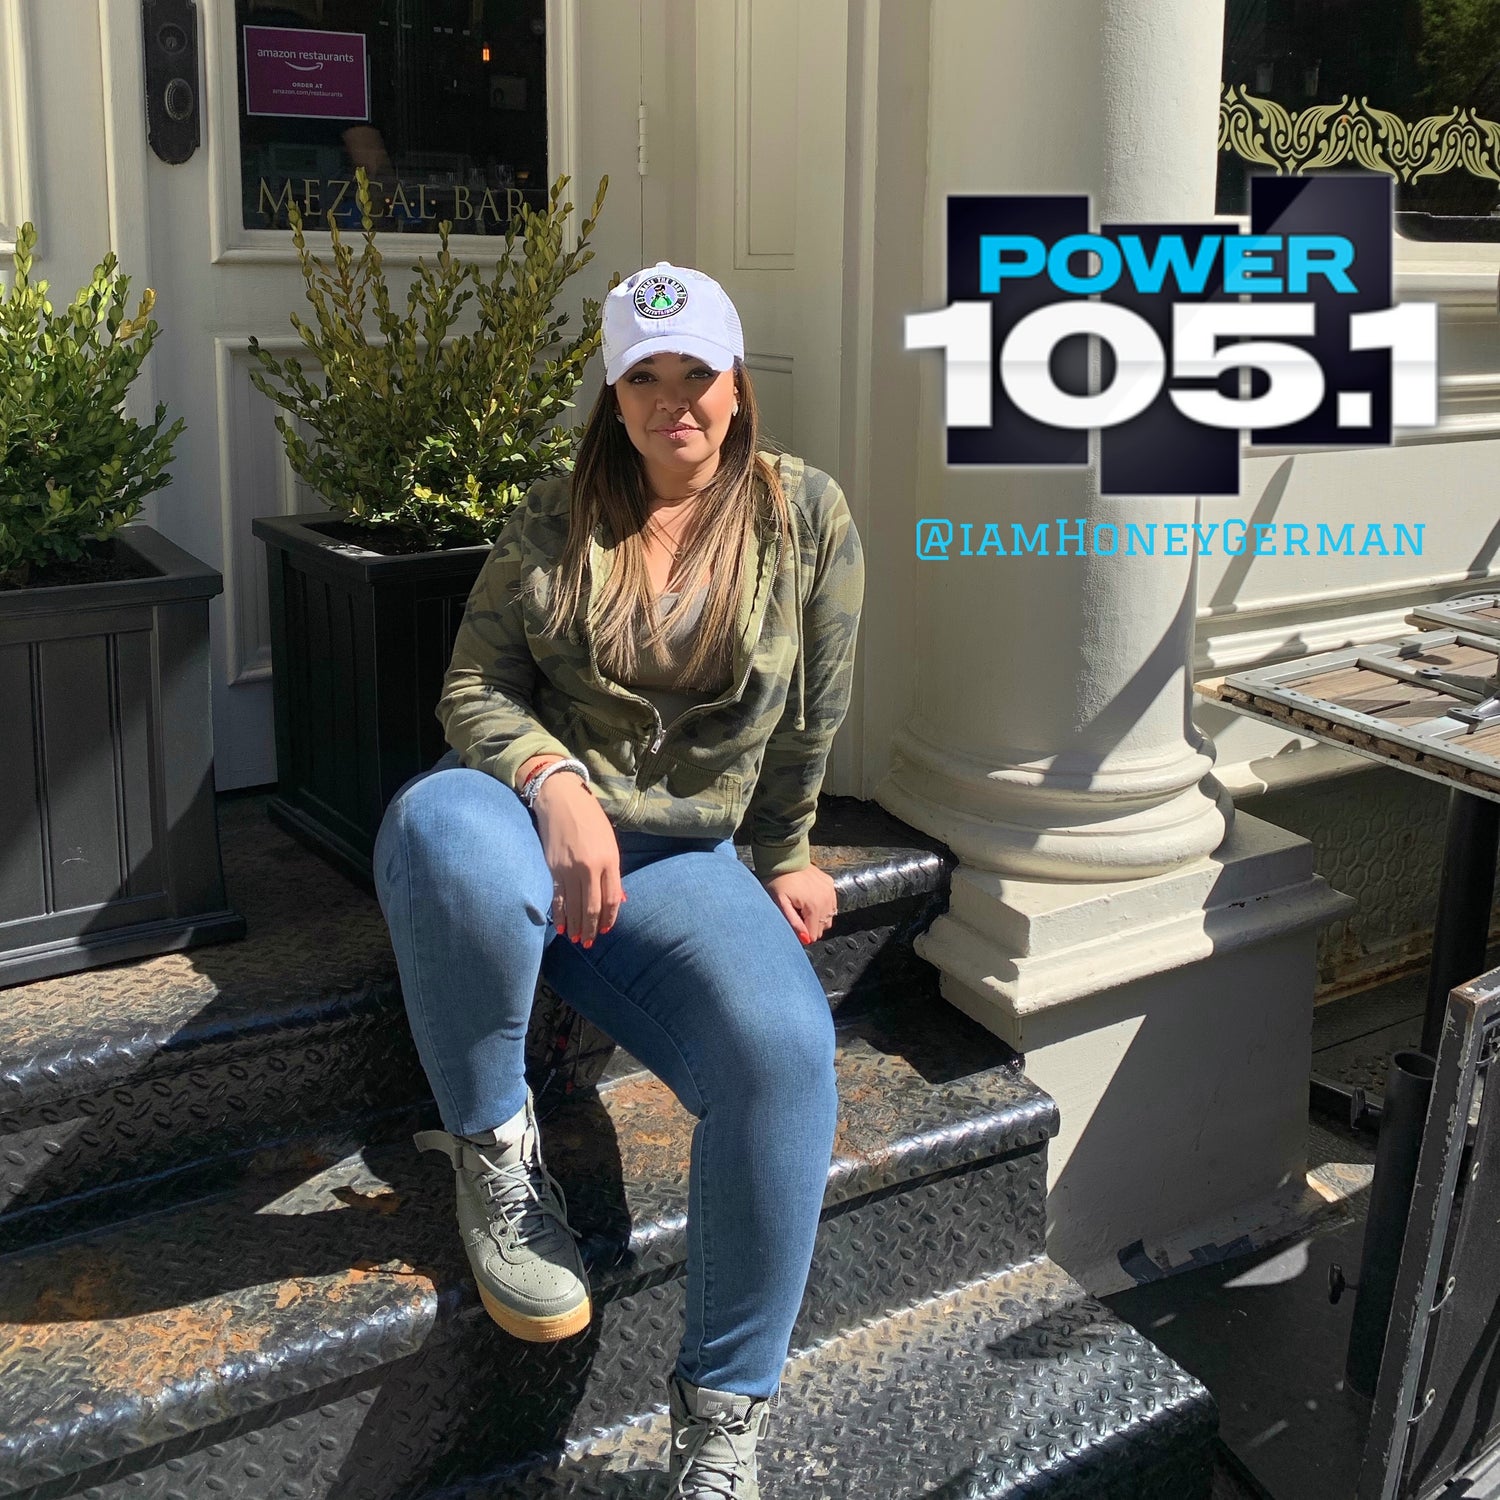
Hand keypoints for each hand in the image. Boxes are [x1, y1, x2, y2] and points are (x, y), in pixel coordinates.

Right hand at [533, 774, 624, 947]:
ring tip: (578, 940)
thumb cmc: (590, 819)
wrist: (562, 800)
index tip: (606, 930)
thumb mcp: (609, 841)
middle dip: (592, 928)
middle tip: (590, 942)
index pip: (612, 898)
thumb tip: (616, 899)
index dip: (609, 918)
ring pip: (575, 906)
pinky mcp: (553, 869)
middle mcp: (590, 868)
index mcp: (609, 860)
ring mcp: (570, 869)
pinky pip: (558, 898)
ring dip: (577, 926)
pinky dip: (561, 915)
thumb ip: (612, 871)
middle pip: (593, 907)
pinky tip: (562, 927)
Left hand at [763, 864, 837, 944]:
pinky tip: (810, 900)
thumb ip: (793, 922)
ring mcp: (830, 891)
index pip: (814, 934)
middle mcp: (826, 899)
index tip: (793, 924)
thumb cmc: (777, 881)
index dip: (802, 933)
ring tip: (802, 908)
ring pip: (828, 916)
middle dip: (810, 925)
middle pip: (822, 927)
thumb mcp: (780, 903)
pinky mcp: (830, 883)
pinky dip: (822, 906)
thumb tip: (806, 939)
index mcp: (814, 906)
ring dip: (817, 917)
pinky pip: (831, 903)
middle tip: (796, 914)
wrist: (784, 857)